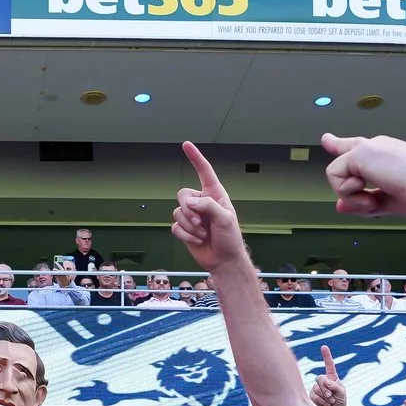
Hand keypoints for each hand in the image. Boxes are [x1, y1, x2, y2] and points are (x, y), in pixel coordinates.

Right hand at [170, 143, 251, 271]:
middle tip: (201, 223)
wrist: (224, 260)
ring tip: (202, 234)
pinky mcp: (184, 229)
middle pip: (183, 194)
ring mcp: (192, 216)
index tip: (186, 144)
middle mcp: (201, 202)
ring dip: (190, 226)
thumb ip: (208, 205)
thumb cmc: (230, 238)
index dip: (195, 158)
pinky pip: (175, 226)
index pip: (204, 172)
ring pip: (178, 211)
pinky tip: (197, 240)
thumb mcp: (225, 219)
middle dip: (189, 210)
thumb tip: (189, 202)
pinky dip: (185, 235)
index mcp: (214, 194)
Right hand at [309, 346, 347, 405]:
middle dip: (325, 387)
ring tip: (331, 402)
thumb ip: (334, 385)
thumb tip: (324, 381)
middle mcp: (323, 382)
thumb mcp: (341, 393)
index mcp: (332, 378)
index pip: (329, 365)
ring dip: (325, 397)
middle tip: (331, 395)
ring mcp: (316, 389)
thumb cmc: (340, 403)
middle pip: (320, 378)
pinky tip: (326, 405)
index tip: (324, 347)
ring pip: (316, 389)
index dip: (326, 356)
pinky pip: (314, 396)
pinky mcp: (311, 397)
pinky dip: (322, 401)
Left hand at [318, 133, 405, 217]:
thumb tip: (340, 206)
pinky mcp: (360, 153)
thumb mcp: (389, 202)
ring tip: (373, 202)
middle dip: (343, 178)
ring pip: (337, 172)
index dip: (340, 145)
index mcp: (388, 154)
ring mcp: (368, 148)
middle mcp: (377, 146)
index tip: (328, 141)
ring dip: (352, 195)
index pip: (359, 148)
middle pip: (344, 151)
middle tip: (366, 202)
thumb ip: (363, 202)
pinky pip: (334, 176)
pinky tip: (368, 196)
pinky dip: (348, 193)